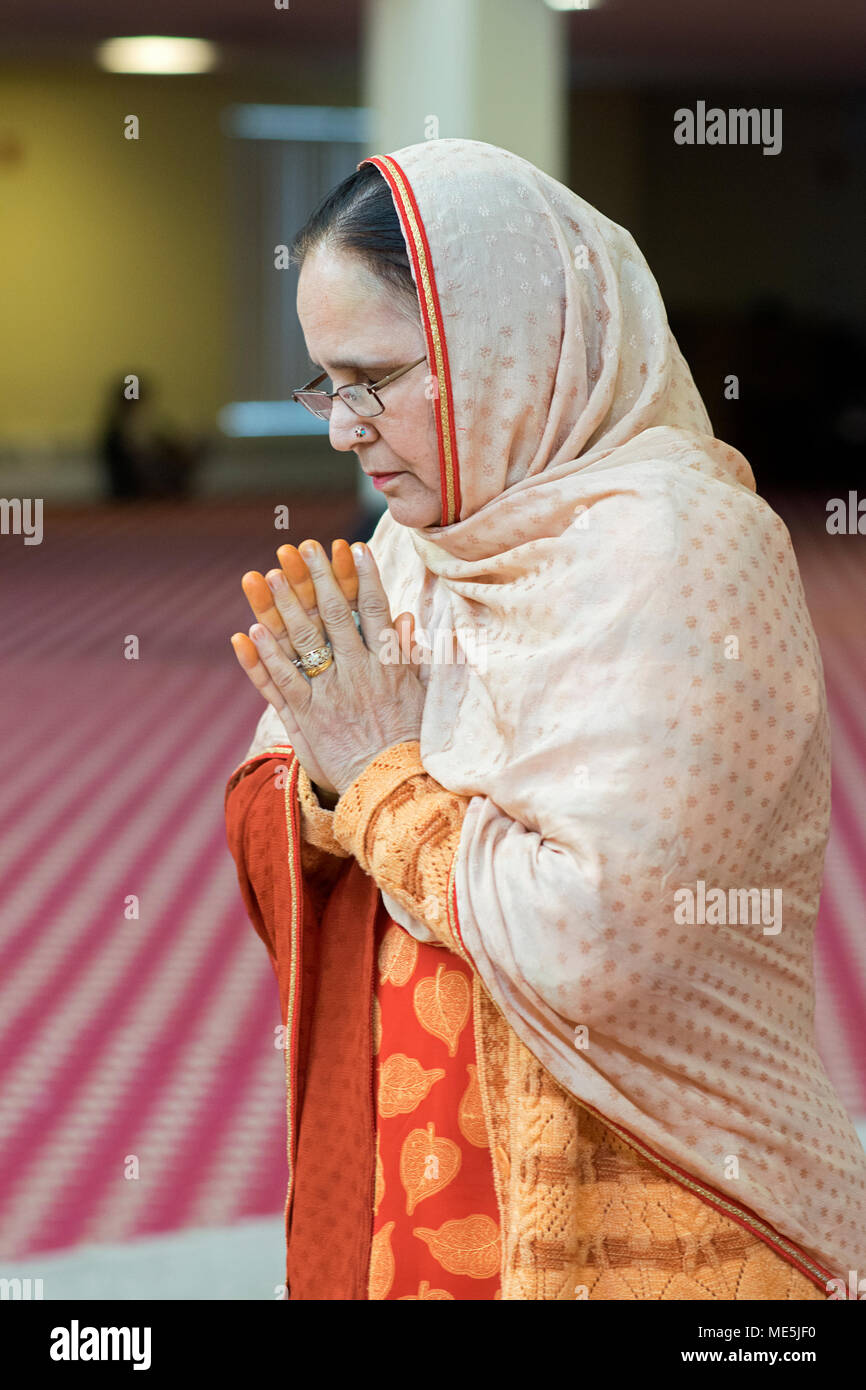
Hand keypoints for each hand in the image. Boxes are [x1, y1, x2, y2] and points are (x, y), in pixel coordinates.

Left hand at [231, 539, 424, 795]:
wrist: (389, 789)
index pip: (375, 610)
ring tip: (268, 575)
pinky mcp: (307, 718)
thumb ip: (409, 654)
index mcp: (386, 665)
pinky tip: (250, 631)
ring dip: (285, 607)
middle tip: (303, 547)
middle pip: (336, 616)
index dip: (364, 576)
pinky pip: (282, 682)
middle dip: (318, 579)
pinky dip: (265, 657)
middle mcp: (357, 674)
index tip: (354, 547)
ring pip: (305, 643)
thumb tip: (404, 616)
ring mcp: (330, 694)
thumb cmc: (404, 741)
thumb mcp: (416, 694)